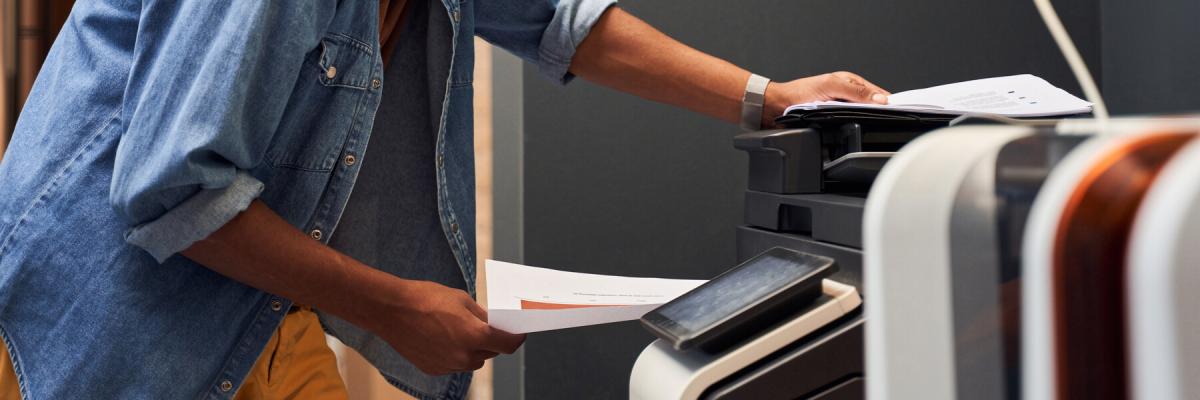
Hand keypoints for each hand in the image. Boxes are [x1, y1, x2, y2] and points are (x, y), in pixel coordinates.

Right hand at [372, 279, 525, 374]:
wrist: (390, 309)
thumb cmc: (425, 298)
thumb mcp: (461, 299)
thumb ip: (481, 315)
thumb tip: (492, 323)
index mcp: (475, 336)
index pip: (508, 345)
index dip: (516, 338)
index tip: (518, 333)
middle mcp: (463, 356)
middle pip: (490, 353)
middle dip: (492, 340)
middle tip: (486, 326)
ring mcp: (448, 365)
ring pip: (472, 361)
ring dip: (473, 348)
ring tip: (459, 330)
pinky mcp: (433, 369)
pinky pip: (454, 364)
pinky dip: (454, 353)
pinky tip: (443, 337)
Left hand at [762, 71, 890, 127]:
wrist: (777, 106)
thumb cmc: (799, 93)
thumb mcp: (830, 87)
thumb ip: (855, 92)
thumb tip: (880, 100)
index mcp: (850, 83)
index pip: (878, 93)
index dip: (890, 102)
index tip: (904, 111)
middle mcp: (848, 95)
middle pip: (873, 106)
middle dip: (883, 114)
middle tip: (894, 124)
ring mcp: (841, 109)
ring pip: (863, 117)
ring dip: (870, 122)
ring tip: (881, 129)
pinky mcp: (834, 121)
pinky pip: (851, 125)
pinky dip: (857, 128)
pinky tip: (861, 133)